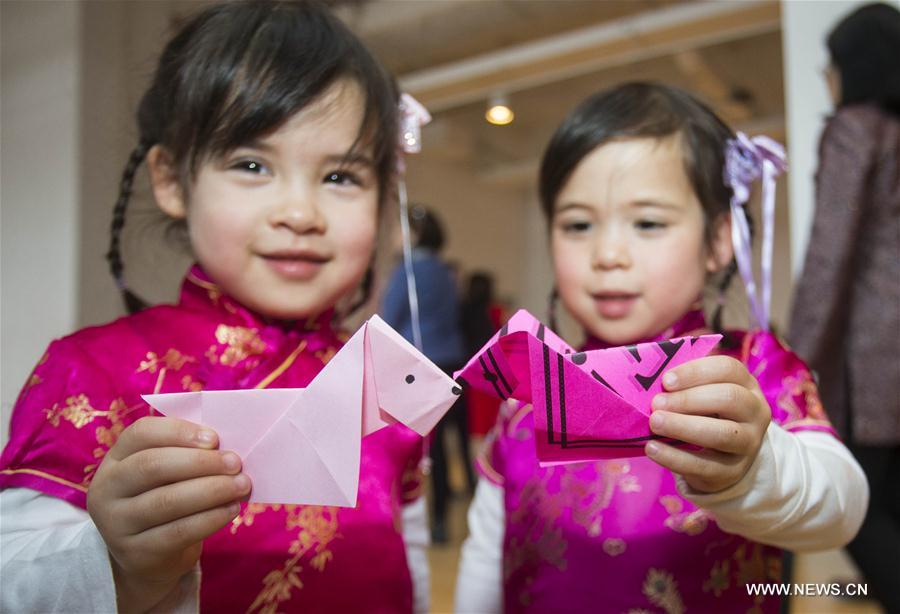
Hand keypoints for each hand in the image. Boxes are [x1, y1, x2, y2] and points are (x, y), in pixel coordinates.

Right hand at [86, 417, 250, 612]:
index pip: (141, 433)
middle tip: (235, 463)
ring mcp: (116, 524)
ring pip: (167, 501)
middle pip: (152, 466)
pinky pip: (178, 532)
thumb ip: (187, 453)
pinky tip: (232, 509)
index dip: (179, 431)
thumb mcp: (166, 474)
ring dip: (212, 490)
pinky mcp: (136, 553)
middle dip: (200, 462)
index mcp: (115, 459)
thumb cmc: (165, 497)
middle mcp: (107, 489)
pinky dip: (210, 518)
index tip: (215, 438)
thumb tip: (227, 445)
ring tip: (242, 484)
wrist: (148, 556)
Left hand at [645, 355, 770, 493]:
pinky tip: (652, 448)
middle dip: (688, 399)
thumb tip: (649, 376)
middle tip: (656, 403)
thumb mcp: (700, 394)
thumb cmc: (703, 414)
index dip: (695, 372)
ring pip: (722, 433)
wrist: (721, 459)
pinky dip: (674, 457)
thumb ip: (682, 384)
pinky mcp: (733, 472)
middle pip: (729, 398)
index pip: (728, 369)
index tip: (666, 380)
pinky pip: (705, 466)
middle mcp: (755, 412)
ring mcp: (748, 443)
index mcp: (746, 384)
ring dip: (683, 426)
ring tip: (654, 422)